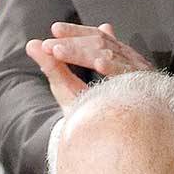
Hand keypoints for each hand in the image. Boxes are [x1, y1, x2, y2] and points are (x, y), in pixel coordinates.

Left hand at [25, 22, 151, 112]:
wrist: (113, 143)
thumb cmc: (92, 115)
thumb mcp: (67, 89)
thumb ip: (52, 67)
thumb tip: (30, 44)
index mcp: (112, 59)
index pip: (94, 38)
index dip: (75, 33)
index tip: (54, 30)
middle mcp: (127, 62)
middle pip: (100, 43)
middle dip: (73, 43)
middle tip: (50, 46)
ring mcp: (137, 73)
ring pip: (109, 54)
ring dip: (84, 53)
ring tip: (61, 52)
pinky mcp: (143, 87)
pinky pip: (128, 74)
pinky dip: (113, 68)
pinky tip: (99, 65)